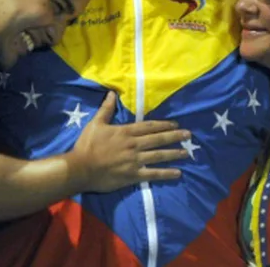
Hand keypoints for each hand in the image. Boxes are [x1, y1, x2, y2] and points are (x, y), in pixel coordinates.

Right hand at [71, 91, 189, 192]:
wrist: (81, 168)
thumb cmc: (87, 145)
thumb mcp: (96, 123)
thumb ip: (106, 109)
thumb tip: (112, 92)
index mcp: (126, 132)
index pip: (149, 126)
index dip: (164, 125)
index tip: (176, 124)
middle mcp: (134, 145)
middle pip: (158, 139)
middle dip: (175, 136)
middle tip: (188, 135)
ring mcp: (135, 161)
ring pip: (159, 155)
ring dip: (174, 153)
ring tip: (186, 152)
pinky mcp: (133, 175)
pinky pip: (153, 174)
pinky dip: (166, 174)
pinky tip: (178, 173)